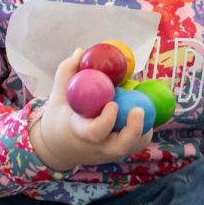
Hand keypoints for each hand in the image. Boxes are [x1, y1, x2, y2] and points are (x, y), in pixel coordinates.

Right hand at [30, 49, 151, 169]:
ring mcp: (111, 153)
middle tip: (139, 109)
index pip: (95, 132)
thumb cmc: (60, 116)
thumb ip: (67, 73)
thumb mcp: (58, 95)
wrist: (59, 146)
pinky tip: (145, 110)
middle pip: (121, 146)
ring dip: (143, 127)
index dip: (107, 120)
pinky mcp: (120, 153)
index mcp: (80, 132)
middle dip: (134, 129)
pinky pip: (138, 143)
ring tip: (144, 106)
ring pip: (134, 145)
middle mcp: (98, 147)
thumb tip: (81, 51)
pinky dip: (145, 128)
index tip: (113, 103)